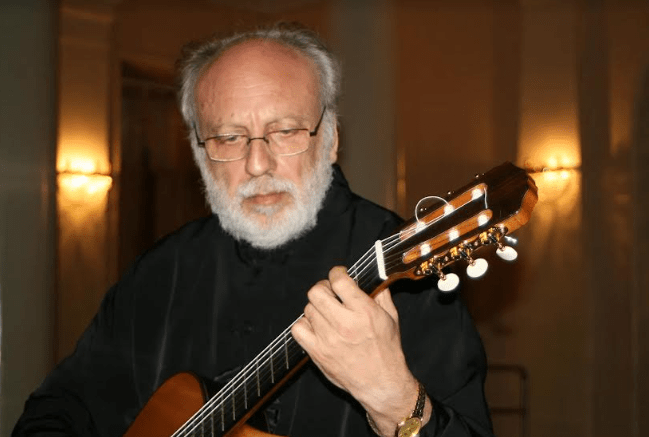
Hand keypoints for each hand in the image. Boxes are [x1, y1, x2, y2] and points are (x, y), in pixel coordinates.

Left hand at [291, 266, 426, 435]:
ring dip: (317, 307)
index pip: (339, 281)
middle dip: (323, 287)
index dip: (336, 272)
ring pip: (308, 309)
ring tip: (327, 313)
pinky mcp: (317, 352)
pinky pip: (298, 329)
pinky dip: (305, 324)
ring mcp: (328, 339)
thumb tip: (370, 277)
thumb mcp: (391, 317)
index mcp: (364, 312)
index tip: (338, 274)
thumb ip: (380, 294)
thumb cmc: (387, 351)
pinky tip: (317, 326)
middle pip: (316, 292)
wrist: (381, 383)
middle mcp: (344, 324)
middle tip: (330, 292)